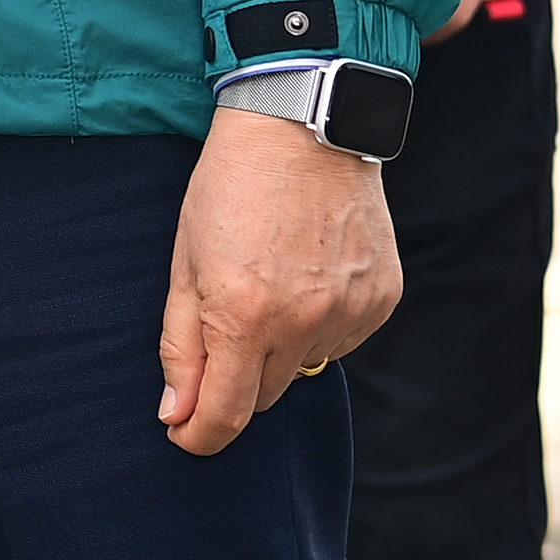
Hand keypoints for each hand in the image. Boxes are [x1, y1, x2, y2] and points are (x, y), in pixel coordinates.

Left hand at [156, 112, 398, 454]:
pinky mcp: (381, 298)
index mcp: (243, 315)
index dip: (199, 435)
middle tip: (222, 326)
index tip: (184, 433)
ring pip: (305, 367)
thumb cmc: (230, 186)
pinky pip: (342, 337)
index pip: (225, 416)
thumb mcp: (186, 261)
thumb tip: (177, 415)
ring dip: (280, 347)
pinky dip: (320, 322)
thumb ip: (180, 345)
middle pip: (265, 396)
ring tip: (270, 280)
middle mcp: (302, 322)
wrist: (303, 123)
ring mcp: (349, 311)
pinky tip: (307, 273)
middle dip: (235, 381)